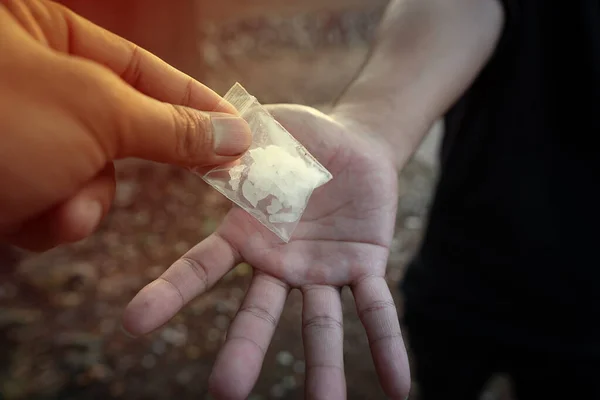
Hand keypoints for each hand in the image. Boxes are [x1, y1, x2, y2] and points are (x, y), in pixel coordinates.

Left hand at [0, 0, 249, 250]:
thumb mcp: (95, 114)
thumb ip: (170, 127)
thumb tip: (233, 135)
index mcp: (45, 31)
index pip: (145, 68)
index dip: (195, 103)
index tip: (237, 132)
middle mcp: (30, 78)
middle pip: (116, 131)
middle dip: (114, 171)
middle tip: (123, 177)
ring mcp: (14, 130)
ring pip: (86, 175)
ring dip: (81, 203)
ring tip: (53, 208)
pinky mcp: (1, 176)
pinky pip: (51, 201)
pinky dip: (47, 220)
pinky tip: (23, 219)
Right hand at [123, 104, 410, 398]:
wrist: (354, 145)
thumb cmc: (302, 136)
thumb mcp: (265, 128)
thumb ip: (234, 135)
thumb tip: (196, 130)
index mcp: (247, 233)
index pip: (201, 268)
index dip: (168, 293)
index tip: (133, 324)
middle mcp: (279, 263)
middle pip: (258, 313)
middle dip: (243, 351)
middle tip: (226, 394)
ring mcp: (321, 271)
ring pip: (318, 325)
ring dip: (322, 369)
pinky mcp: (363, 267)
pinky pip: (376, 310)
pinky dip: (386, 346)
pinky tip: (397, 388)